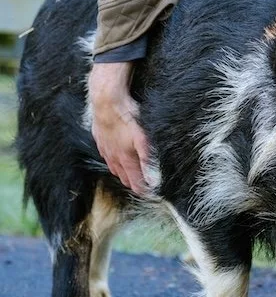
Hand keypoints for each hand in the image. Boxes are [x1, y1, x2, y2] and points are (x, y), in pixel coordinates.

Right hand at [88, 61, 154, 195]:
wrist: (106, 101)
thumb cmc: (127, 116)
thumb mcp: (142, 138)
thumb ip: (147, 160)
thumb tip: (153, 181)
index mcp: (125, 158)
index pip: (135, 181)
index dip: (144, 190)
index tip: (151, 195)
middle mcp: (113, 157)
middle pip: (124, 177)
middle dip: (134, 184)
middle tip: (142, 188)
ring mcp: (105, 148)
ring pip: (114, 167)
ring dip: (123, 174)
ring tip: (131, 177)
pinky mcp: (100, 139)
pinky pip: (107, 156)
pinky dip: (114, 162)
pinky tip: (116, 158)